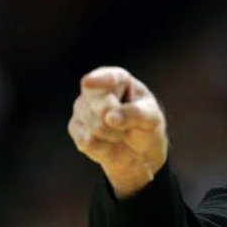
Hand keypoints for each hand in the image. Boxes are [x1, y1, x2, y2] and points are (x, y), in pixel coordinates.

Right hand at [68, 66, 167, 198]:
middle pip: (99, 104)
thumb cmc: (146, 125)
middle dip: (117, 121)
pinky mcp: (75, 128)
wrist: (139, 149)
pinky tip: (108, 142)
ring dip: (113, 135)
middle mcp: (95, 89)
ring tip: (121, 133)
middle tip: (127, 125)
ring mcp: (82, 107)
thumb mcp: (151, 117)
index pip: (108, 77)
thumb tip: (110, 118)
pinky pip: (87, 141)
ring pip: (94, 126)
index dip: (99, 80)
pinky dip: (103, 147)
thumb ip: (135, 113)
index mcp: (118, 79)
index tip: (88, 83)